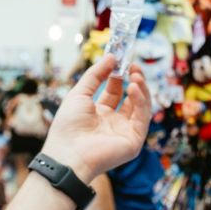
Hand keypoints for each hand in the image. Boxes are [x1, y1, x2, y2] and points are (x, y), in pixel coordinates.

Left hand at [38, 56, 149, 184]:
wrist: (68, 153)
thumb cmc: (68, 126)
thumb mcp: (79, 94)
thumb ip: (95, 74)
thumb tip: (111, 56)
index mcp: (99, 113)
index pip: (115, 91)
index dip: (119, 75)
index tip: (121, 60)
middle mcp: (114, 122)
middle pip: (130, 98)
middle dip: (134, 80)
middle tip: (133, 65)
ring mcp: (125, 131)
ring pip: (140, 106)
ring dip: (140, 88)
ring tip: (135, 74)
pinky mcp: (134, 140)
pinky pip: (142, 117)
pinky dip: (141, 101)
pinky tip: (133, 88)